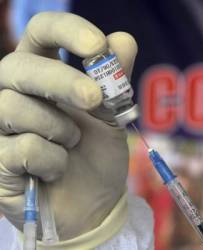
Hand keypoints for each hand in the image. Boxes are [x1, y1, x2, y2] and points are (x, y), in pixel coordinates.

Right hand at [0, 12, 136, 243]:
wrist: (93, 201)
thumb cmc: (98, 154)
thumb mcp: (112, 114)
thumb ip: (115, 78)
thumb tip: (123, 39)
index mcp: (44, 75)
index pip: (41, 32)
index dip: (66, 30)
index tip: (97, 45)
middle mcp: (15, 93)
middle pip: (20, 66)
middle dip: (62, 82)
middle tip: (95, 100)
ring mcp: (0, 127)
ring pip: (14, 107)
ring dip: (59, 129)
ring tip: (73, 145)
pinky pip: (19, 148)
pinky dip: (50, 159)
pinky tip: (57, 169)